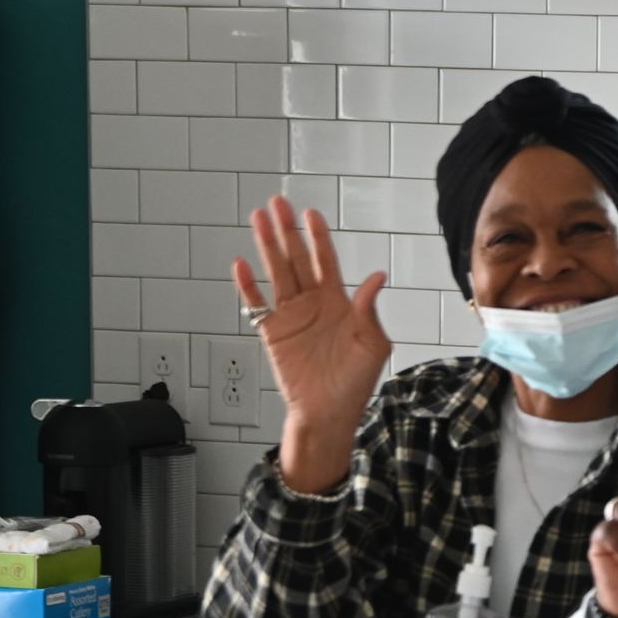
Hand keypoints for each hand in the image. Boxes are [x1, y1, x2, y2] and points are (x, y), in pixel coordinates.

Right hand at [231, 196, 391, 491]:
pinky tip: (241, 265)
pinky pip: (257, 304)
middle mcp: (313, 304)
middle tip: (277, 203)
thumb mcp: (372, 345)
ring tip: (257, 219)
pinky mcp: (272, 333)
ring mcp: (291, 316)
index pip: (327, 261)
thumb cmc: (355, 384)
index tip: (310, 213)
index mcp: (340, 304)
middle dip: (287, 231)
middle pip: (298, 259)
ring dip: (267, 247)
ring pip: (276, 273)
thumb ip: (369, 310)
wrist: (329, 414)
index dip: (318, 237)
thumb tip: (377, 276)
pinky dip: (248, 286)